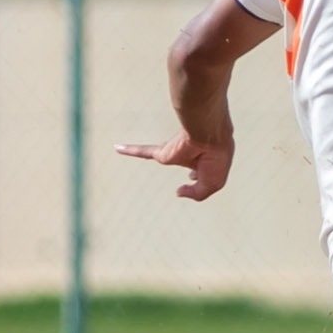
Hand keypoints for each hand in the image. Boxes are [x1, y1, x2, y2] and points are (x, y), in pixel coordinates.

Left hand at [114, 130, 234, 202]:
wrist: (208, 138)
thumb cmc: (216, 160)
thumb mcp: (213, 185)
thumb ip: (197, 194)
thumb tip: (177, 192)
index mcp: (206, 163)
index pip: (199, 171)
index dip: (197, 176)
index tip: (191, 177)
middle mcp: (191, 157)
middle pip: (184, 161)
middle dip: (184, 161)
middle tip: (175, 163)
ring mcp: (176, 154)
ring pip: (161, 154)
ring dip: (157, 152)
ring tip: (135, 150)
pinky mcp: (163, 152)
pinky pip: (144, 151)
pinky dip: (130, 150)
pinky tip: (117, 148)